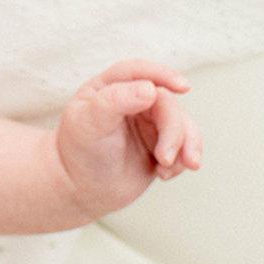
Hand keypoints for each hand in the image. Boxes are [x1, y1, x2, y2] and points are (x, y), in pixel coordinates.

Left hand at [54, 59, 201, 221]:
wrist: (82, 191)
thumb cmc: (79, 153)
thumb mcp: (90, 123)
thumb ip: (116, 101)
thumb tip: (150, 88)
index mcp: (110, 87)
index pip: (138, 72)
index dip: (162, 74)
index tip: (182, 86)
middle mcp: (132, 101)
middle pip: (166, 103)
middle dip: (173, 131)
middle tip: (164, 157)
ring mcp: (149, 122)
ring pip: (181, 123)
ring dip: (185, 146)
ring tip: (167, 169)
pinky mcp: (161, 144)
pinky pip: (185, 145)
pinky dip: (182, 161)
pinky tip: (164, 174)